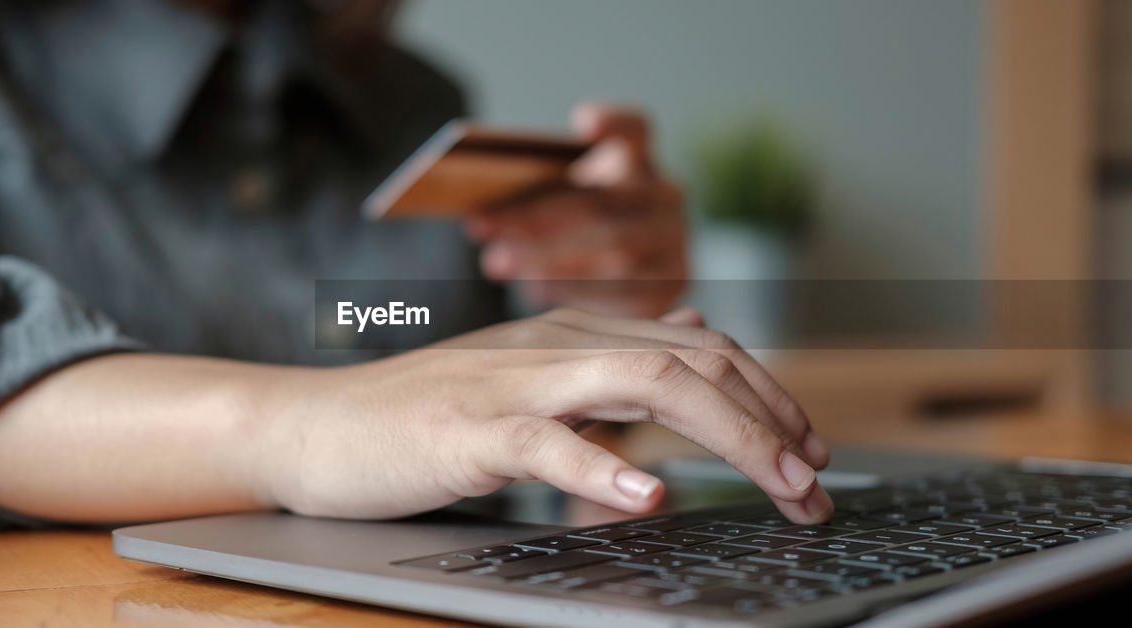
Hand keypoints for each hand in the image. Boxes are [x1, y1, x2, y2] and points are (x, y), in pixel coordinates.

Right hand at [260, 307, 832, 523]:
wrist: (315, 425)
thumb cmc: (422, 415)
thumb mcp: (530, 382)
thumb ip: (609, 364)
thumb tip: (689, 336)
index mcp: (578, 335)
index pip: (700, 348)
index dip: (769, 396)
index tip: (811, 450)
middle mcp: (559, 344)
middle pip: (693, 362)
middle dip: (772, 422)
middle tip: (817, 486)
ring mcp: (515, 383)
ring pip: (645, 384)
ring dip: (729, 435)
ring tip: (781, 484)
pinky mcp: (469, 429)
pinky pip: (548, 442)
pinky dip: (604, 468)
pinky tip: (650, 495)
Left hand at [467, 103, 687, 318]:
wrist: (632, 279)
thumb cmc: (581, 229)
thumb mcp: (563, 200)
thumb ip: (532, 196)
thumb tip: (480, 220)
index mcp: (637, 161)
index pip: (634, 130)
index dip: (612, 123)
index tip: (584, 123)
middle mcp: (666, 197)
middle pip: (600, 204)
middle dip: (534, 218)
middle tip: (481, 224)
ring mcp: (676, 243)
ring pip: (613, 251)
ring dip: (547, 258)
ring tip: (498, 261)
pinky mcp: (671, 287)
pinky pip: (624, 292)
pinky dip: (575, 292)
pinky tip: (534, 291)